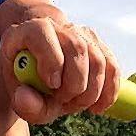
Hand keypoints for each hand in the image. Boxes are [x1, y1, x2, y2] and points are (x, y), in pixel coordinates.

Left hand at [0, 16, 119, 124]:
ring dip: (90, 91)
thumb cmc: (29, 87)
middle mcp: (56, 26)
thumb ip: (23, 102)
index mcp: (27, 32)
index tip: (52, 85)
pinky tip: (97, 109)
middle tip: (63, 101)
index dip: (50, 58)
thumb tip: (23, 96)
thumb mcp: (23, 99)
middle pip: (76, 46)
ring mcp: (79, 33)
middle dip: (74, 83)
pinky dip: (108, 92)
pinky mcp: (98, 45)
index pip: (41, 31)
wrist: (42, 76)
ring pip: (98, 59)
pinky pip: (112, 67)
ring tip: (74, 104)